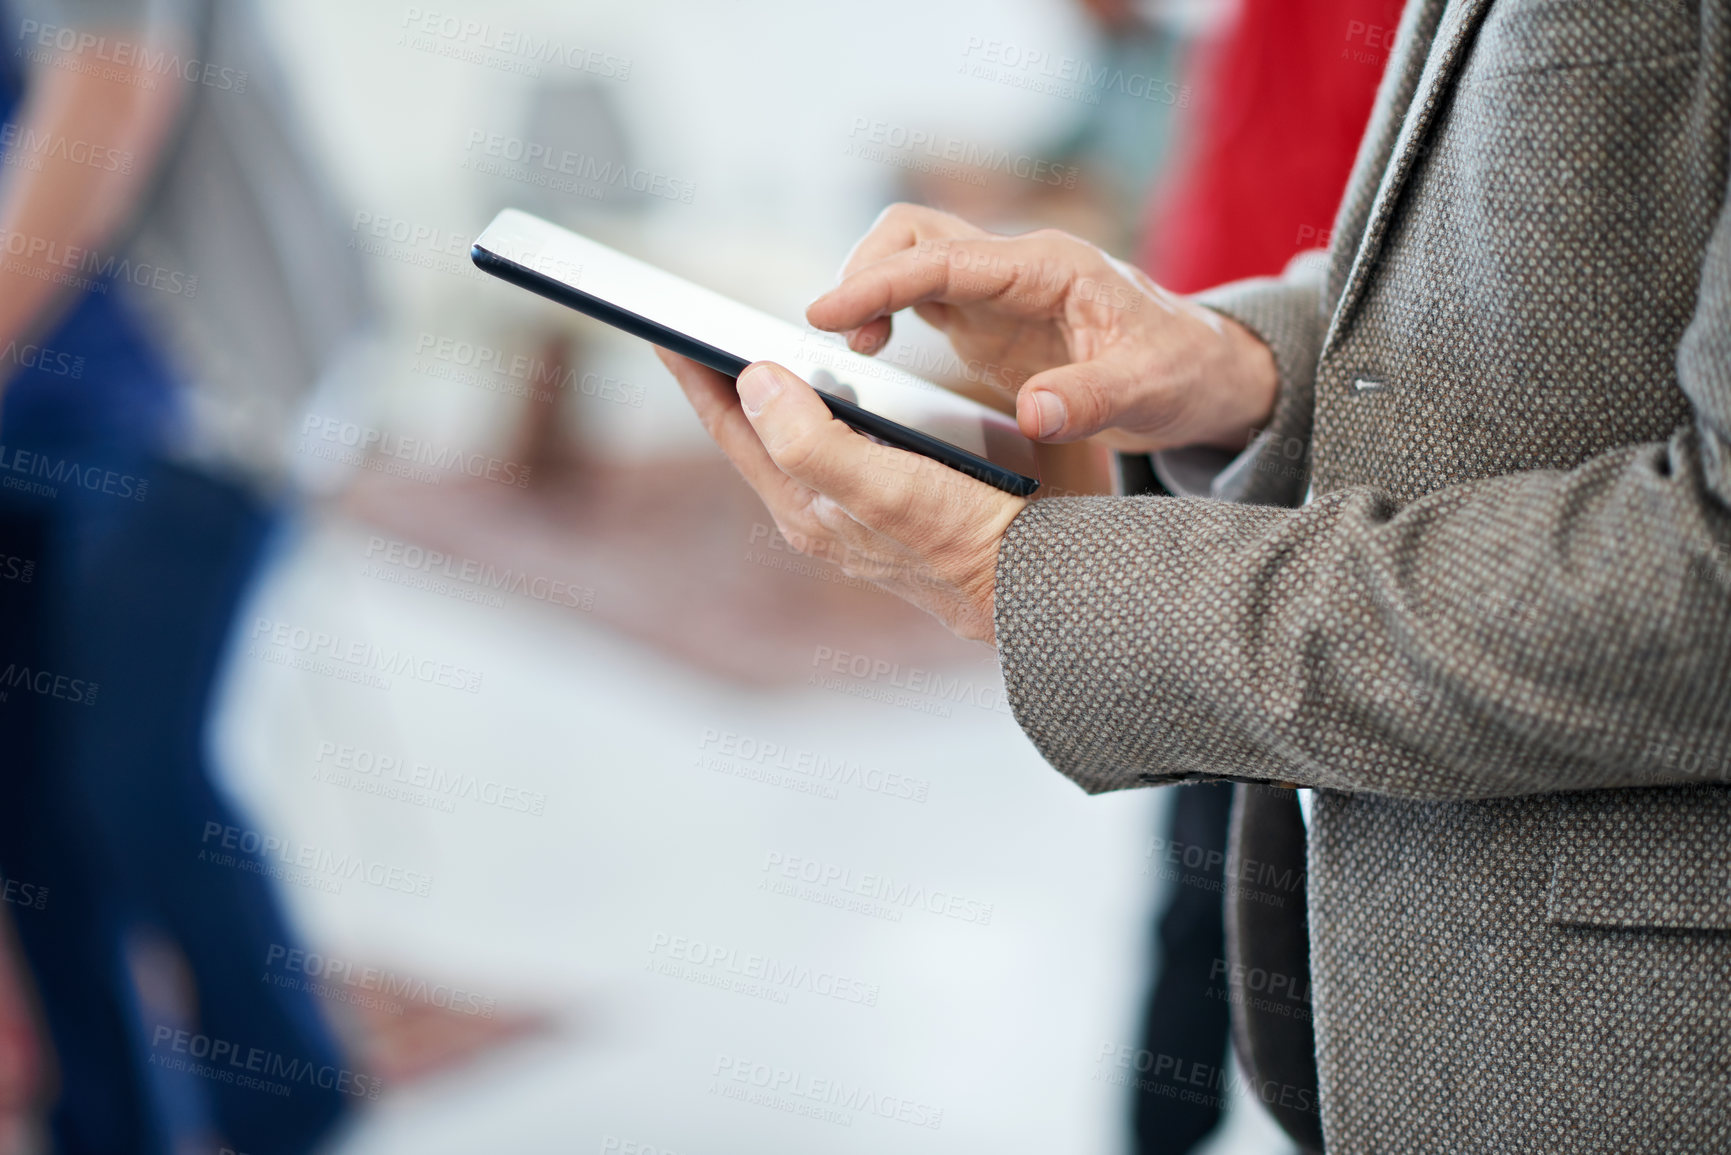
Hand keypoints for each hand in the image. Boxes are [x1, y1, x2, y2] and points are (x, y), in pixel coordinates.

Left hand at [656, 349, 1025, 643]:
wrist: (1037, 586)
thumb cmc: (965, 539)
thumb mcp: (881, 487)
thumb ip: (810, 441)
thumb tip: (753, 382)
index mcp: (806, 505)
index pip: (732, 427)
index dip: (695, 374)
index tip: (664, 326)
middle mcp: (822, 510)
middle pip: (755, 435)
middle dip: (723, 384)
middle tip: (695, 332)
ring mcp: (858, 510)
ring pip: (796, 441)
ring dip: (771, 397)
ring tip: (749, 355)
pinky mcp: (896, 504)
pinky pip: (841, 446)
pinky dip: (826, 410)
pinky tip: (837, 395)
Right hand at [806, 203, 1278, 453]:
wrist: (1200, 372)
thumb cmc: (1181, 370)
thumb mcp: (1148, 389)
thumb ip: (1090, 398)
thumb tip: (1034, 412)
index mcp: (1049, 268)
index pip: (944, 258)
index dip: (879, 281)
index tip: (825, 312)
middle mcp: (1015, 267)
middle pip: (913, 235)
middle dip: (864, 274)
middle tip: (841, 339)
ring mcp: (997, 291)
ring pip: (909, 258)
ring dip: (869, 290)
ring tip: (854, 349)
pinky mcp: (986, 318)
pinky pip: (918, 294)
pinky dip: (883, 311)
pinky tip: (874, 352)